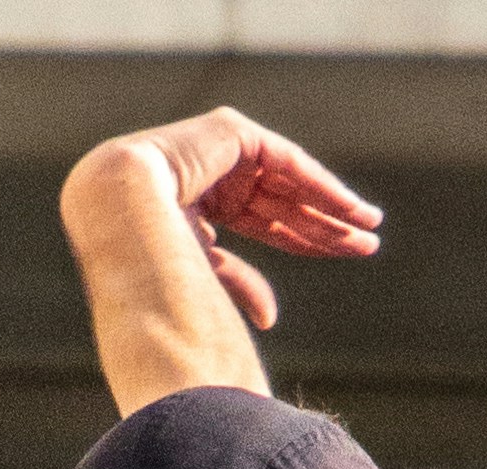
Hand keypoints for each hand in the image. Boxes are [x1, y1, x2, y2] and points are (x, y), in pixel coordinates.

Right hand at [88, 110, 381, 334]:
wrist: (116, 214)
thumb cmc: (143, 256)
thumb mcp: (202, 275)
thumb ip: (239, 283)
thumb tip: (270, 319)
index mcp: (205, 207)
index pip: (268, 224)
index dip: (308, 240)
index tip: (346, 253)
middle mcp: (217, 175)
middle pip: (285, 203)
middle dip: (328, 223)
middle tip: (370, 242)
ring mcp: (223, 151)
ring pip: (290, 182)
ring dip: (333, 202)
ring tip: (370, 224)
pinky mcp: (233, 132)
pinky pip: (286, 161)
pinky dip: (319, 184)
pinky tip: (348, 206)